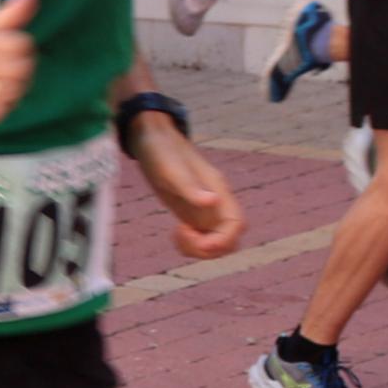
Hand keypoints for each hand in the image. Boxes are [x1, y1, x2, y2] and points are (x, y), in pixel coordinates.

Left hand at [133, 119, 243, 258]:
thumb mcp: (171, 169)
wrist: (151, 137)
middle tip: (181, 234)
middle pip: (229, 239)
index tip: (201, 243)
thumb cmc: (161, 150)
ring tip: (176, 234)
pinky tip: (174, 233)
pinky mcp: (192, 213)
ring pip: (215, 243)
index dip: (224, 240)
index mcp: (217, 190)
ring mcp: (204, 209)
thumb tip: (213, 201)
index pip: (236, 224)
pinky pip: (201, 239)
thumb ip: (191, 187)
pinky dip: (191, 245)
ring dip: (199, 249)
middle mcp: (215, 203)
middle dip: (208, 248)